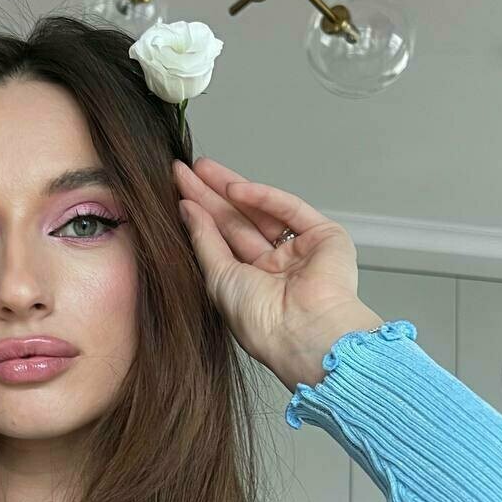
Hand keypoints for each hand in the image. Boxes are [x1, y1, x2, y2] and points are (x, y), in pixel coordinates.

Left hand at [173, 156, 370, 370]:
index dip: (200, 214)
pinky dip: (263, 196)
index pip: (221, 240)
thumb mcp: (218, 277)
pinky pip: (289, 209)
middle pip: (238, 221)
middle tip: (184, 170)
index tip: (177, 190)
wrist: (300, 332)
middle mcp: (276, 268)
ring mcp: (301, 251)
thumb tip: (187, 208)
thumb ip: (203, 239)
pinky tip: (234, 187)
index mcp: (251, 284)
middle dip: (211, 195)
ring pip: (261, 210)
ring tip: (201, 169)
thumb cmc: (260, 322)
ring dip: (232, 188)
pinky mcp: (325, 237)